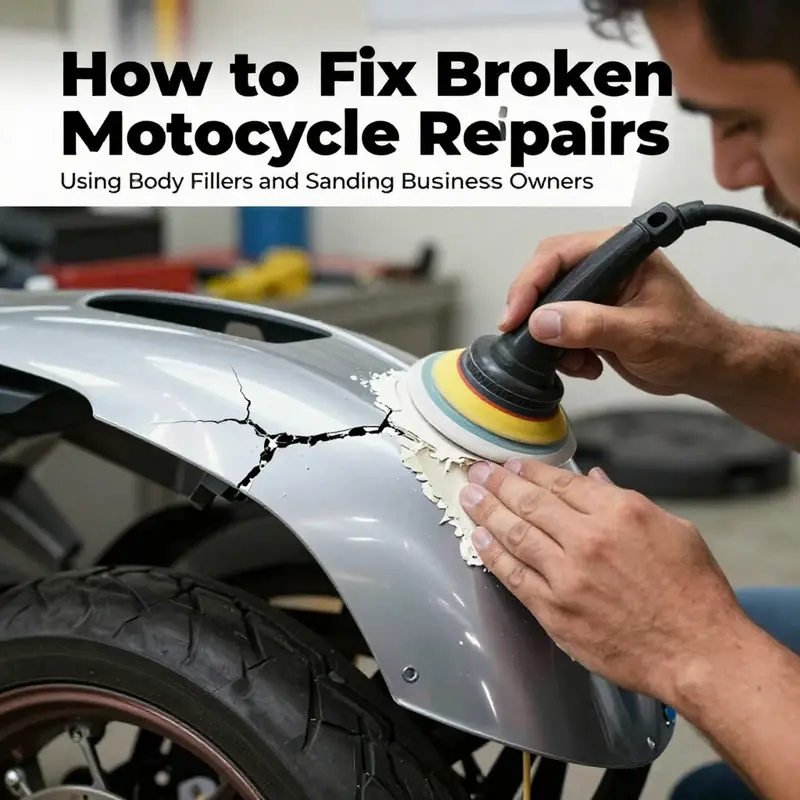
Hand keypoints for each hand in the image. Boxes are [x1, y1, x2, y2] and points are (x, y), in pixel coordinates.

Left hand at [459, 458, 742, 703]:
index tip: (511, 465)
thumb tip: (593, 480)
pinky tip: (479, 538)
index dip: (529, 471)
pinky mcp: (555, 611)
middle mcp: (588, 540)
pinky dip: (493, 555)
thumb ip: (626, 501)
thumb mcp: (673, 529)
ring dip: (487, 512)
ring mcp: (568, 577)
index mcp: (620, 513)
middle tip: (478, 472)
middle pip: (530, 502)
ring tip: (469, 497)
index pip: (561, 482)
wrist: (697, 652)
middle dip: (498, 483)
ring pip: (515, 534)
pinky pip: (514, 577)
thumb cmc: (693, 592)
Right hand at [500, 228, 736, 397]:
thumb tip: (542, 321)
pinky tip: (587, 364)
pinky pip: (557, 330)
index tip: (516, 316)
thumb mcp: (640, 334)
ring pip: (546, 308)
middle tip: (526, 339)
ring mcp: (596, 293)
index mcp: (620, 253)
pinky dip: (562, 353)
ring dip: (550, 339)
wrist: (706, 368)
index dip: (530, 283)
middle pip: (545, 278)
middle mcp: (604, 267)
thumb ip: (591, 325)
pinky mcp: (591, 317)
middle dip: (534, 313)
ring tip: (577, 361)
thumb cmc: (691, 342)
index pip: (558, 255)